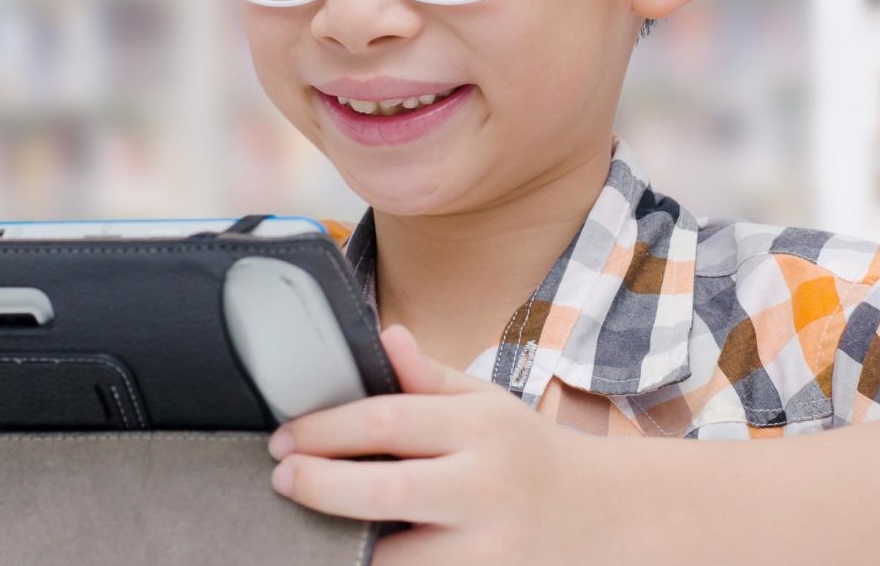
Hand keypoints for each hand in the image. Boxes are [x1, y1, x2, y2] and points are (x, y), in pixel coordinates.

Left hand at [265, 324, 610, 563]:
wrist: (598, 518)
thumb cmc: (524, 454)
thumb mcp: (487, 402)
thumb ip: (430, 376)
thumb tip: (384, 336)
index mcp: (482, 428)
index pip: (388, 419)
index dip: (324, 429)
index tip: (284, 437)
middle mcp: (487, 489)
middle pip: (384, 492)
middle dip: (319, 486)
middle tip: (281, 478)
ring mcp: (488, 552)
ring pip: (394, 559)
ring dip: (341, 545)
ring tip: (304, 527)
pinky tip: (351, 554)